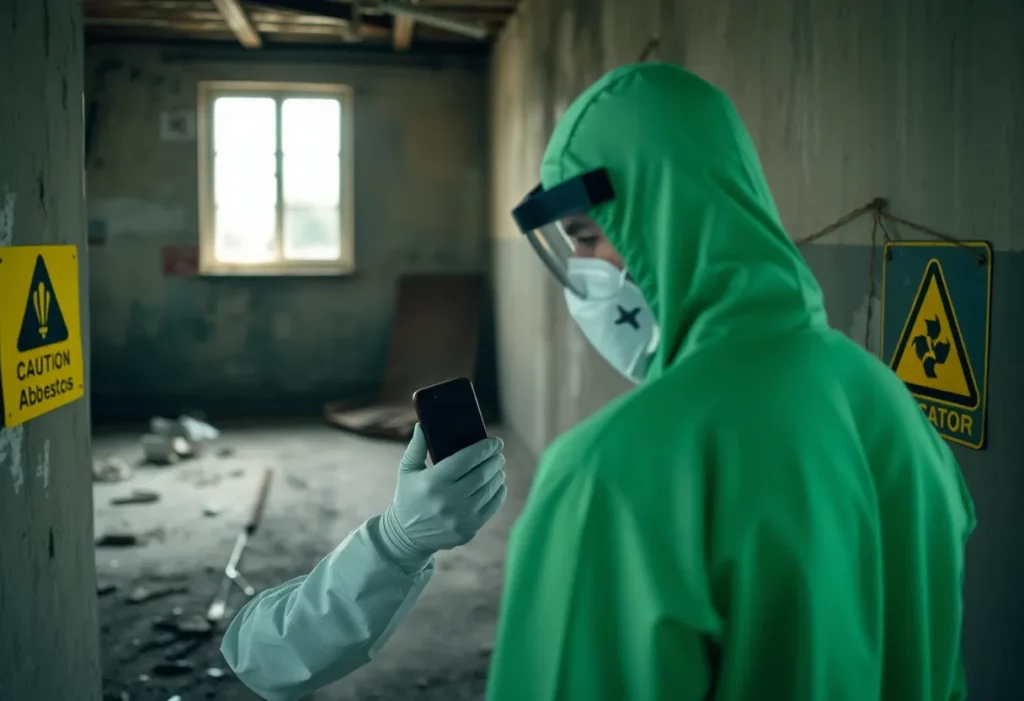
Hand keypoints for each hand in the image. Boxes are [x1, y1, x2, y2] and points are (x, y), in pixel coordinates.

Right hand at [378, 424, 506, 563]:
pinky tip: (498, 485)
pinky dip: (498, 493)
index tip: (495, 441)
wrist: (406, 535)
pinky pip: (491, 508)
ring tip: (498, 467)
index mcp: (433, 482)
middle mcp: (447, 501)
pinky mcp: (468, 530)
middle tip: (498, 453)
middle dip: (495, 460)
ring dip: (497, 475)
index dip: (484, 448)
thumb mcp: (407, 470)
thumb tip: (423, 424)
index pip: (466, 460)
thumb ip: (416, 446)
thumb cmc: (408, 496)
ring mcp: (459, 518)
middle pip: (481, 474)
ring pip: (489, 490)